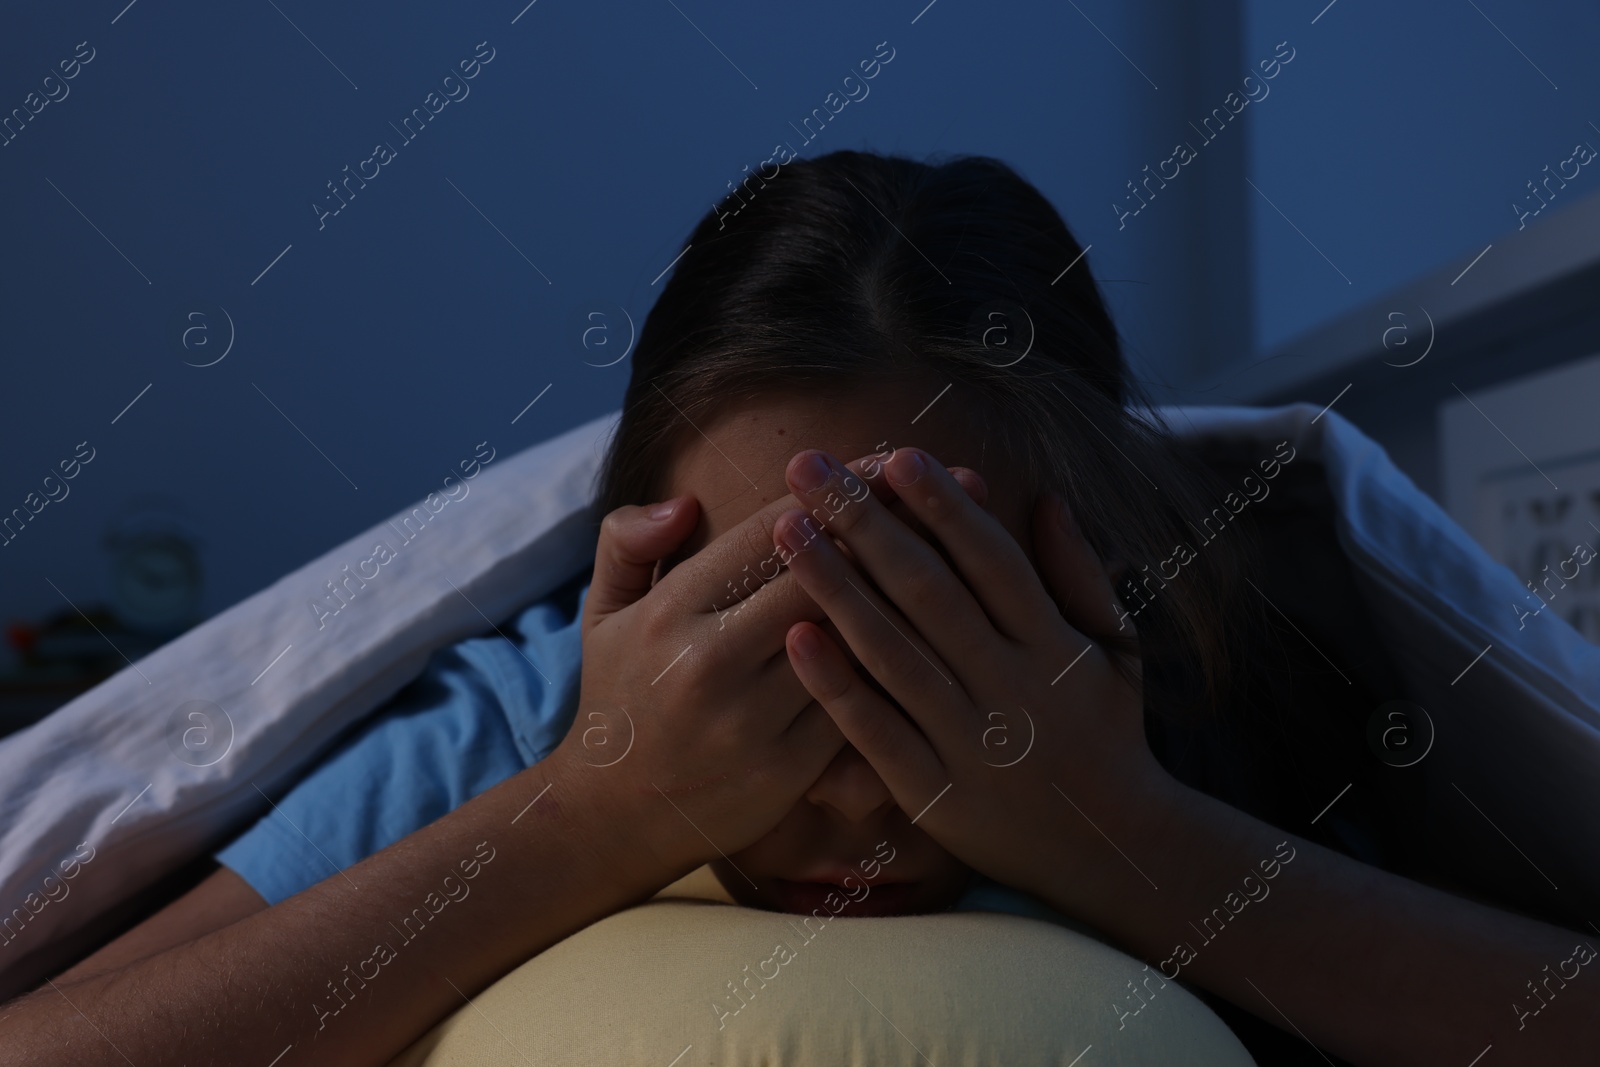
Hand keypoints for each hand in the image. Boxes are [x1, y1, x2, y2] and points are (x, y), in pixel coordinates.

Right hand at [547, 454, 987, 885]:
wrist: (615, 819)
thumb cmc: (620, 697)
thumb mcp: (602, 614)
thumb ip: (627, 543)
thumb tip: (685, 502)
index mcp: (671, 611)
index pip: (767, 536)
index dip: (838, 494)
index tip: (890, 460)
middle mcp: (710, 663)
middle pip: (823, 581)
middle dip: (894, 530)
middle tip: (958, 489)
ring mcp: (752, 723)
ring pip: (853, 645)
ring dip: (916, 596)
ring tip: (973, 553)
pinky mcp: (788, 772)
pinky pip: (859, 708)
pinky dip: (903, 669)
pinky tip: (953, 636)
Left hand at [772, 446, 1182, 915]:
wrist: (1113, 853)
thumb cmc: (1109, 734)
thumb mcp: (1116, 651)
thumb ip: (1081, 576)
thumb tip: (1045, 499)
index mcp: (1055, 647)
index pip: (993, 562)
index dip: (945, 507)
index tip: (898, 455)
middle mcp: (1012, 689)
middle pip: (929, 593)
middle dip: (866, 522)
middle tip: (808, 465)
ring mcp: (971, 743)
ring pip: (894, 654)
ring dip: (835, 586)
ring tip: (786, 528)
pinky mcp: (934, 795)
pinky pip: (876, 733)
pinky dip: (836, 686)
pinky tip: (793, 636)